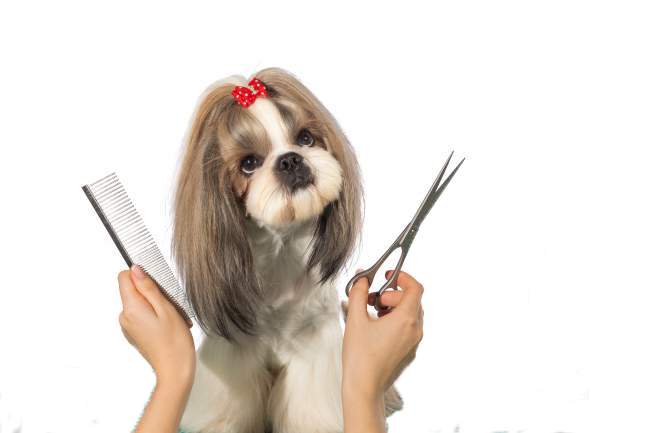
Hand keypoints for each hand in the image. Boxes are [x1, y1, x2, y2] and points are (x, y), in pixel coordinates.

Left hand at [117, 265, 195, 385]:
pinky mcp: (135, 333)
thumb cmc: (175, 342)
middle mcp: (125, 317)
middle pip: (133, 290)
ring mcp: (128, 326)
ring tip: (171, 318)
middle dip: (153, 292)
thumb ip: (148, 287)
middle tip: (169, 306)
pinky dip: (155, 315)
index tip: (157, 284)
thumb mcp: (166, 308)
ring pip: (140, 302)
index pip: (124, 277)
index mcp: (131, 309)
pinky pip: (142, 315)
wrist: (175, 370)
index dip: (141, 276)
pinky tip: (167, 326)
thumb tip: (136, 269)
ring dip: (157, 305)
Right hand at [342, 269, 423, 401]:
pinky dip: (396, 320)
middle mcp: (415, 330)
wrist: (364, 387)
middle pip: (412, 300)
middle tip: (373, 298)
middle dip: (392, 293)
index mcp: (406, 319)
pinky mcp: (409, 351)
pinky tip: (377, 327)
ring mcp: (414, 342)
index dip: (402, 277)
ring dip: (394, 306)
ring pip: (410, 314)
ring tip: (373, 312)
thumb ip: (359, 293)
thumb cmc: (360, 357)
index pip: (415, 288)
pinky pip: (408, 327)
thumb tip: (362, 279)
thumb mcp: (355, 318)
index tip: (388, 276)